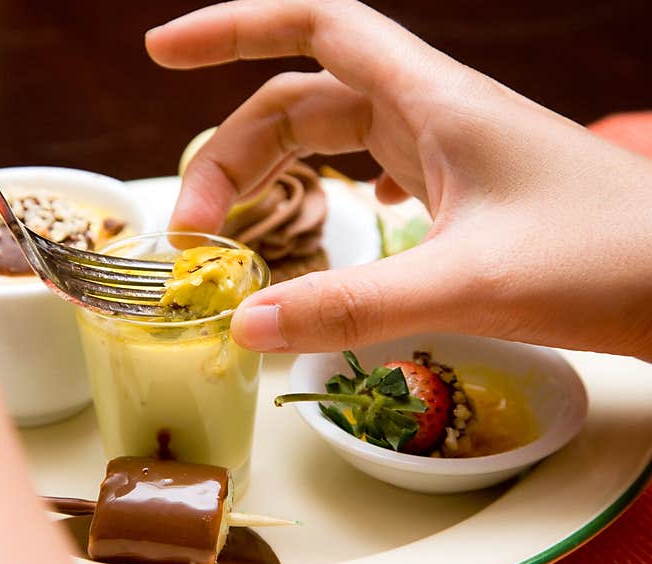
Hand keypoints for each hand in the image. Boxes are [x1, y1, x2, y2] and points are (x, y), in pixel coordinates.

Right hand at [147, 0, 651, 359]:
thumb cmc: (610, 262)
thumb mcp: (470, 284)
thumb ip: (354, 306)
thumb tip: (246, 326)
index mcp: (432, 102)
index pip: (314, 27)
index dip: (233, 28)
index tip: (162, 52)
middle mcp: (434, 115)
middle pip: (303, 101)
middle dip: (236, 156)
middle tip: (194, 231)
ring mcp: (450, 153)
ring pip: (336, 137)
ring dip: (277, 175)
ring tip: (237, 234)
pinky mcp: (465, 194)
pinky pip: (375, 170)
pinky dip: (331, 190)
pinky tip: (333, 219)